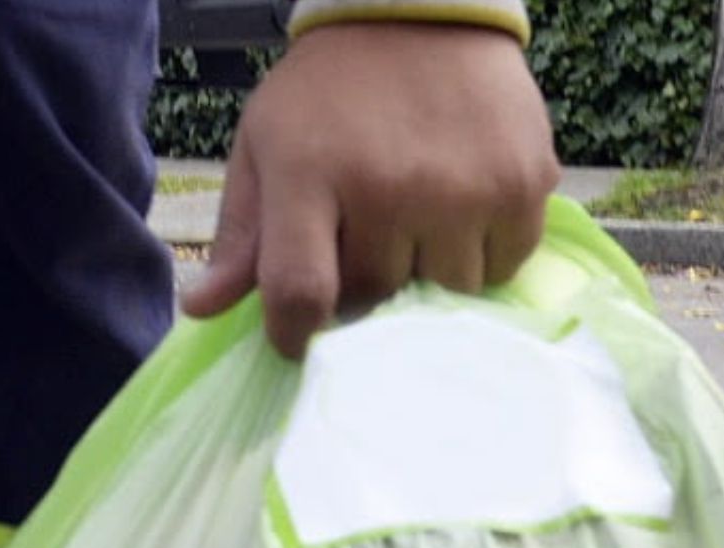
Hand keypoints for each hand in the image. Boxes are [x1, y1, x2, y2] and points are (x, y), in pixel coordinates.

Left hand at [181, 22, 559, 359]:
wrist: (421, 10)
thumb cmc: (327, 93)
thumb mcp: (263, 145)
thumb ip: (239, 235)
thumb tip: (200, 309)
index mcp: (310, 176)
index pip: (300, 293)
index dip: (294, 333)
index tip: (295, 339)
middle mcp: (389, 185)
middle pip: (374, 296)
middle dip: (361, 289)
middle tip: (361, 244)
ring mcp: (462, 187)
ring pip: (443, 291)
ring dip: (425, 275)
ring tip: (413, 223)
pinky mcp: (523, 184)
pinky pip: (502, 266)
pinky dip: (481, 255)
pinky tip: (460, 213)